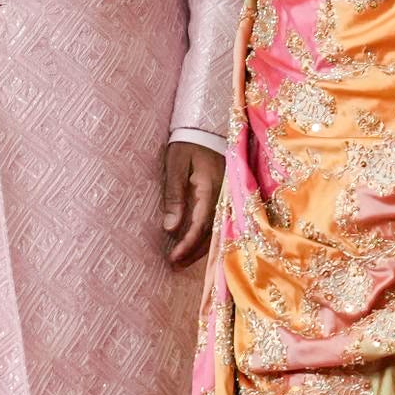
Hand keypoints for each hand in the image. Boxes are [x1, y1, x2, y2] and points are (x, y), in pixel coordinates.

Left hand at [157, 139, 223, 267]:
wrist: (204, 128)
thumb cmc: (187, 144)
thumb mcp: (175, 166)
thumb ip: (174, 196)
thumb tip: (170, 227)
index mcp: (209, 189)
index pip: (199, 225)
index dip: (187, 245)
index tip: (173, 258)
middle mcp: (221, 196)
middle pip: (209, 233)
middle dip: (193, 252)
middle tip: (174, 265)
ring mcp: (225, 196)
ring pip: (215, 230)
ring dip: (199, 248)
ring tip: (181, 261)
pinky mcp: (223, 195)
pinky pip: (216, 221)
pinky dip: (206, 236)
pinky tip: (195, 244)